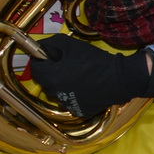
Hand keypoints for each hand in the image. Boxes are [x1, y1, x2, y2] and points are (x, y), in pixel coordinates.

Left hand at [28, 35, 150, 118]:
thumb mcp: (71, 44)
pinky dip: (74, 95)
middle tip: (66, 65)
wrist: (119, 78)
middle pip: (45, 81)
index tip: (52, 57)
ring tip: (78, 77)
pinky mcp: (78, 111)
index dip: (41, 61)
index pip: (35, 69)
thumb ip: (51, 43)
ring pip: (57, 92)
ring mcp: (67, 104)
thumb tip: (40, 48)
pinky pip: (70, 101)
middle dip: (51, 73)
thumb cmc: (94, 60)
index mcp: (51, 77)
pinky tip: (86, 88)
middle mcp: (55, 93)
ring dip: (62, 84)